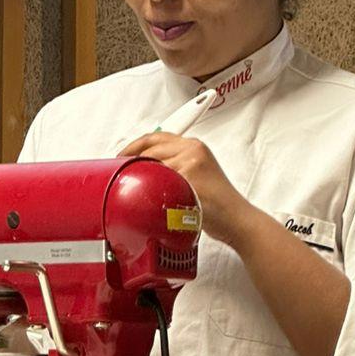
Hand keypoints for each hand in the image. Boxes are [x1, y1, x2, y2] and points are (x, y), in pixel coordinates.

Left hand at [118, 133, 256, 245]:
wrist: (236, 219)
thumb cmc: (217, 205)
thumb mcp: (197, 176)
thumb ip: (176, 167)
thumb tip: (148, 168)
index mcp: (194, 146)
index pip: (157, 136)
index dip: (135, 144)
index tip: (122, 154)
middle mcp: (193, 149)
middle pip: (151, 146)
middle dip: (130, 157)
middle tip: (119, 169)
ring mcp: (191, 161)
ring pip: (152, 163)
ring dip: (140, 176)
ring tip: (134, 188)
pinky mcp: (190, 176)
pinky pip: (160, 179)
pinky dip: (152, 188)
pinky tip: (149, 199)